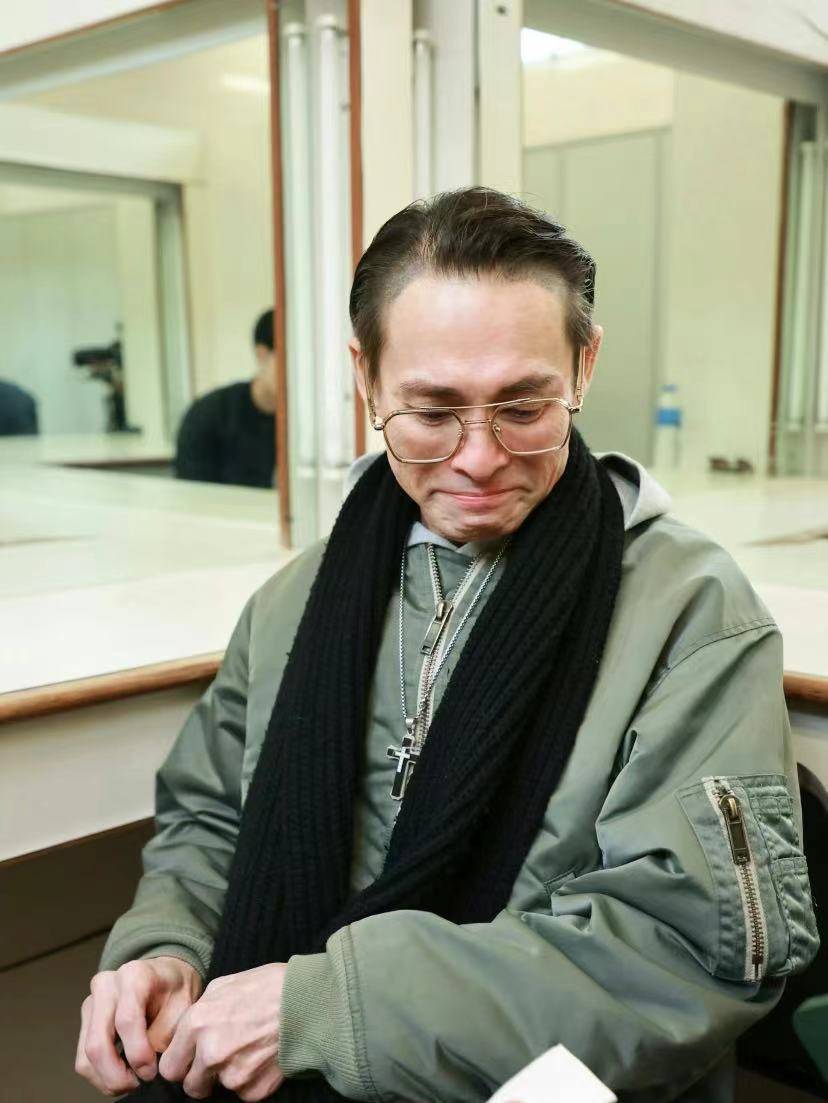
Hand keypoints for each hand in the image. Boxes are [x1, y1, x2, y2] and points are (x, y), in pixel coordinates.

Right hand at [75, 955, 201, 1095]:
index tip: (151, 1072)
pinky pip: (83, 1058)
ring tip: (131, 1082)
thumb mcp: (184, 1005)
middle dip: (116, 1075)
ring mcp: (91, 1002)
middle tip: (137, 1084)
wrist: (164, 976)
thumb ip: (165, 1032)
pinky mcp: (85, 1020)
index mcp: (134, 975)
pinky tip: (120, 1074)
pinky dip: (100, 1075)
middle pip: (98, 1043)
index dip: (138, 1053)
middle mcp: (106, 986)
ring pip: (86, 1055)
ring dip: (106, 1079)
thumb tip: (145, 1064)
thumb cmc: (175, 990)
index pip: (126, 1020)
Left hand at [159, 962, 286, 1100]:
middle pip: (190, 1086)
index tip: (192, 1059)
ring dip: (229, 1076)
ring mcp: (232, 1074)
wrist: (307, 1000)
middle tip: (219, 1060)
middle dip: (200, 1077)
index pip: (169, 1067)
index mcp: (197, 1024)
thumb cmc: (267, 986)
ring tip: (249, 1049)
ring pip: (219, 1089)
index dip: (182, 1063)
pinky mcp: (254, 1089)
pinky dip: (252, 1080)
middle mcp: (210, 1052)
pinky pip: (244, 1093)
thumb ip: (200, 1011)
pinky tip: (263, 1057)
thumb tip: (188, 1031)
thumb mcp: (223, 985)